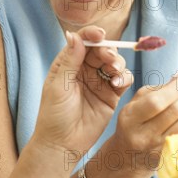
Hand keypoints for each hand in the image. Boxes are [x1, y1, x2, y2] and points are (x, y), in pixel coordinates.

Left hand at [33, 26, 132, 153]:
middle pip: (101, 50)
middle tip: (108, 58)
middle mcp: (85, 70)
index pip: (82, 42)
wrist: (62, 144)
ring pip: (115, 63)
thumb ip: (69, 61)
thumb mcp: (58, 86)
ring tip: (113, 72)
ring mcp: (99, 82)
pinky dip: (123, 78)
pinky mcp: (111, 95)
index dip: (92, 34)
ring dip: (117, 63)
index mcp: (68, 63)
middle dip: (108, 50)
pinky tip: (116, 85)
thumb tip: (73, 35)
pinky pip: (122, 80)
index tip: (100, 34)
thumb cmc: (53, 115)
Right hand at [111, 73, 177, 171]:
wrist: (129, 155)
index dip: (176, 89)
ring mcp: (158, 148)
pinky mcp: (171, 156)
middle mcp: (143, 135)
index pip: (156, 102)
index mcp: (130, 118)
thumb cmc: (134, 123)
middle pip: (176, 112)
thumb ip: (158, 89)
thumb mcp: (136, 103)